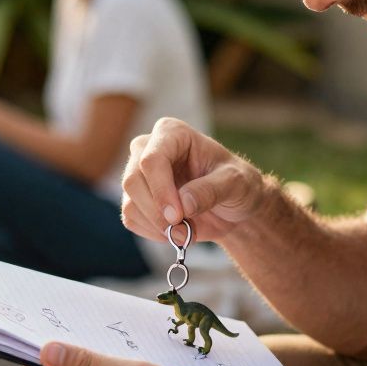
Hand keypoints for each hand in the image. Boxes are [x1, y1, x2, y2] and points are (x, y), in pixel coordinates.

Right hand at [121, 117, 266, 241]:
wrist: (232, 207)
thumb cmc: (237, 185)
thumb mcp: (236, 183)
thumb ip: (212, 190)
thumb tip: (184, 203)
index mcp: (172, 133)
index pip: (152, 159)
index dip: (161, 190)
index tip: (178, 216)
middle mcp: (148, 148)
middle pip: (133, 181)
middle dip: (157, 212)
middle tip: (183, 231)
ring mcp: (138, 173)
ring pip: (130, 202)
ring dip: (157, 226)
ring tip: (186, 232)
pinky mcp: (135, 197)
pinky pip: (131, 219)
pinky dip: (152, 232)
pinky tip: (174, 231)